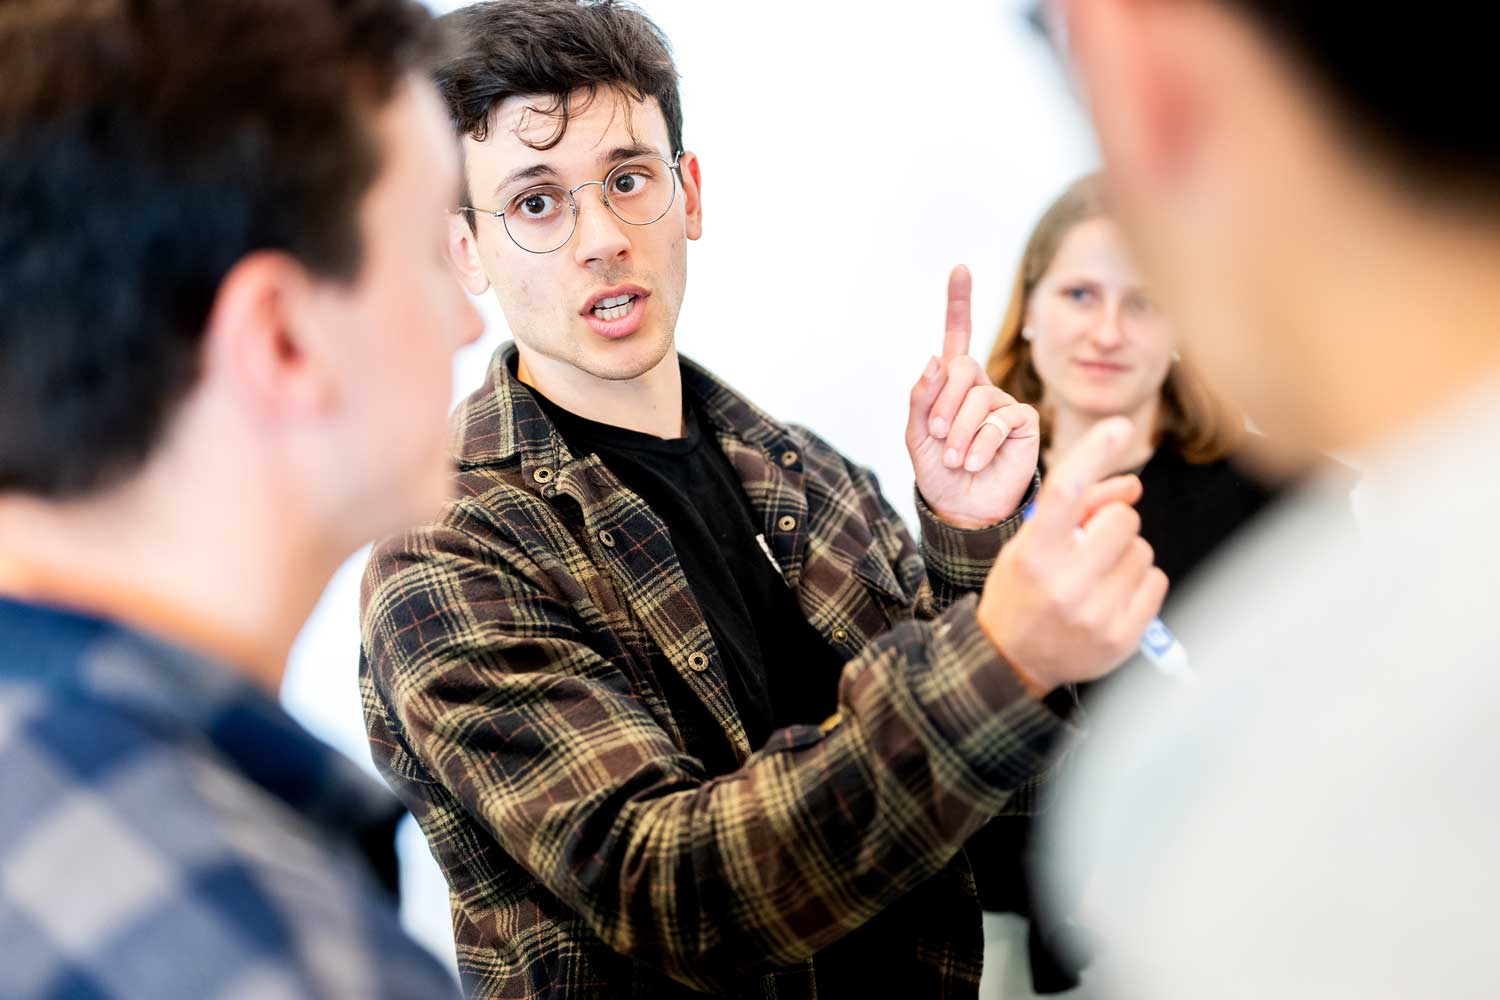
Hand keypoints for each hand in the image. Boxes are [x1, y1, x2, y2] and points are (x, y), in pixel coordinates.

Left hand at [907, 265, 1039, 528]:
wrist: (963, 509)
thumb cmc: (940, 474)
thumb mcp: (918, 438)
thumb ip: (921, 399)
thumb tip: (934, 359)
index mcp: (952, 386)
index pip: (957, 337)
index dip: (960, 303)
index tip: (960, 269)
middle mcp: (980, 388)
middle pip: (962, 368)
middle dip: (944, 403)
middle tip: (938, 436)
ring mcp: (1004, 404)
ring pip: (979, 397)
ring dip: (960, 432)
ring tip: (956, 458)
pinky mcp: (1024, 423)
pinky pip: (1000, 420)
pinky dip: (981, 444)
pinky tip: (975, 462)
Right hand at [976, 417, 1167, 693]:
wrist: (1011, 659)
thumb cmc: (1022, 589)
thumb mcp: (1031, 543)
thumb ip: (1078, 511)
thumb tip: (1134, 487)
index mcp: (1033, 554)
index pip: (1066, 491)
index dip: (1094, 453)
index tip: (1117, 425)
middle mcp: (1063, 584)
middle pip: (1122, 521)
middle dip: (1111, 526)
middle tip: (1089, 545)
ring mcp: (1095, 614)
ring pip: (1142, 551)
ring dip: (1124, 556)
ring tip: (1096, 577)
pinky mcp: (1121, 637)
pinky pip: (1156, 581)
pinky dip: (1139, 583)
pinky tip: (1111, 596)